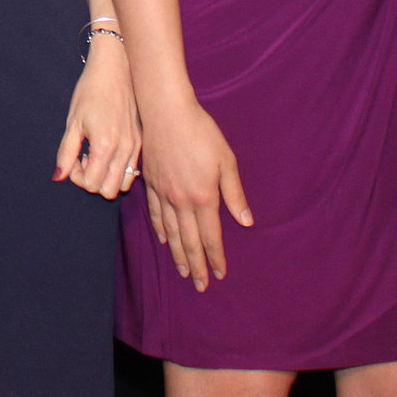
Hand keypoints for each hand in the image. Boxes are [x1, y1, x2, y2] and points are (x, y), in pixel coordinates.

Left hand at [55, 36, 140, 197]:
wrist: (117, 67)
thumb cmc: (91, 91)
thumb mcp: (73, 121)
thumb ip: (66, 152)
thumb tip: (58, 177)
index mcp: (105, 145)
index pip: (91, 184)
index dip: (76, 177)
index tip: (73, 158)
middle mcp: (125, 149)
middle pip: (109, 191)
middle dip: (92, 181)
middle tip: (83, 159)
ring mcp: (136, 146)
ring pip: (124, 184)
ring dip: (107, 177)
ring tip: (96, 155)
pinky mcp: (142, 141)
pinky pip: (134, 170)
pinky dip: (120, 169)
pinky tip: (109, 150)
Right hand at [137, 96, 251, 290]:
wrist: (165, 111)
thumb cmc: (201, 132)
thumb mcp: (226, 160)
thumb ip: (234, 193)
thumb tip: (245, 220)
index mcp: (204, 196)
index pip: (211, 236)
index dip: (216, 257)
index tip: (220, 274)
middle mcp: (181, 201)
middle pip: (189, 241)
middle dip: (197, 265)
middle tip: (202, 285)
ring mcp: (163, 193)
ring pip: (171, 232)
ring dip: (177, 254)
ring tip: (183, 271)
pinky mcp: (151, 184)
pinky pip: (156, 214)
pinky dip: (160, 230)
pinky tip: (163, 240)